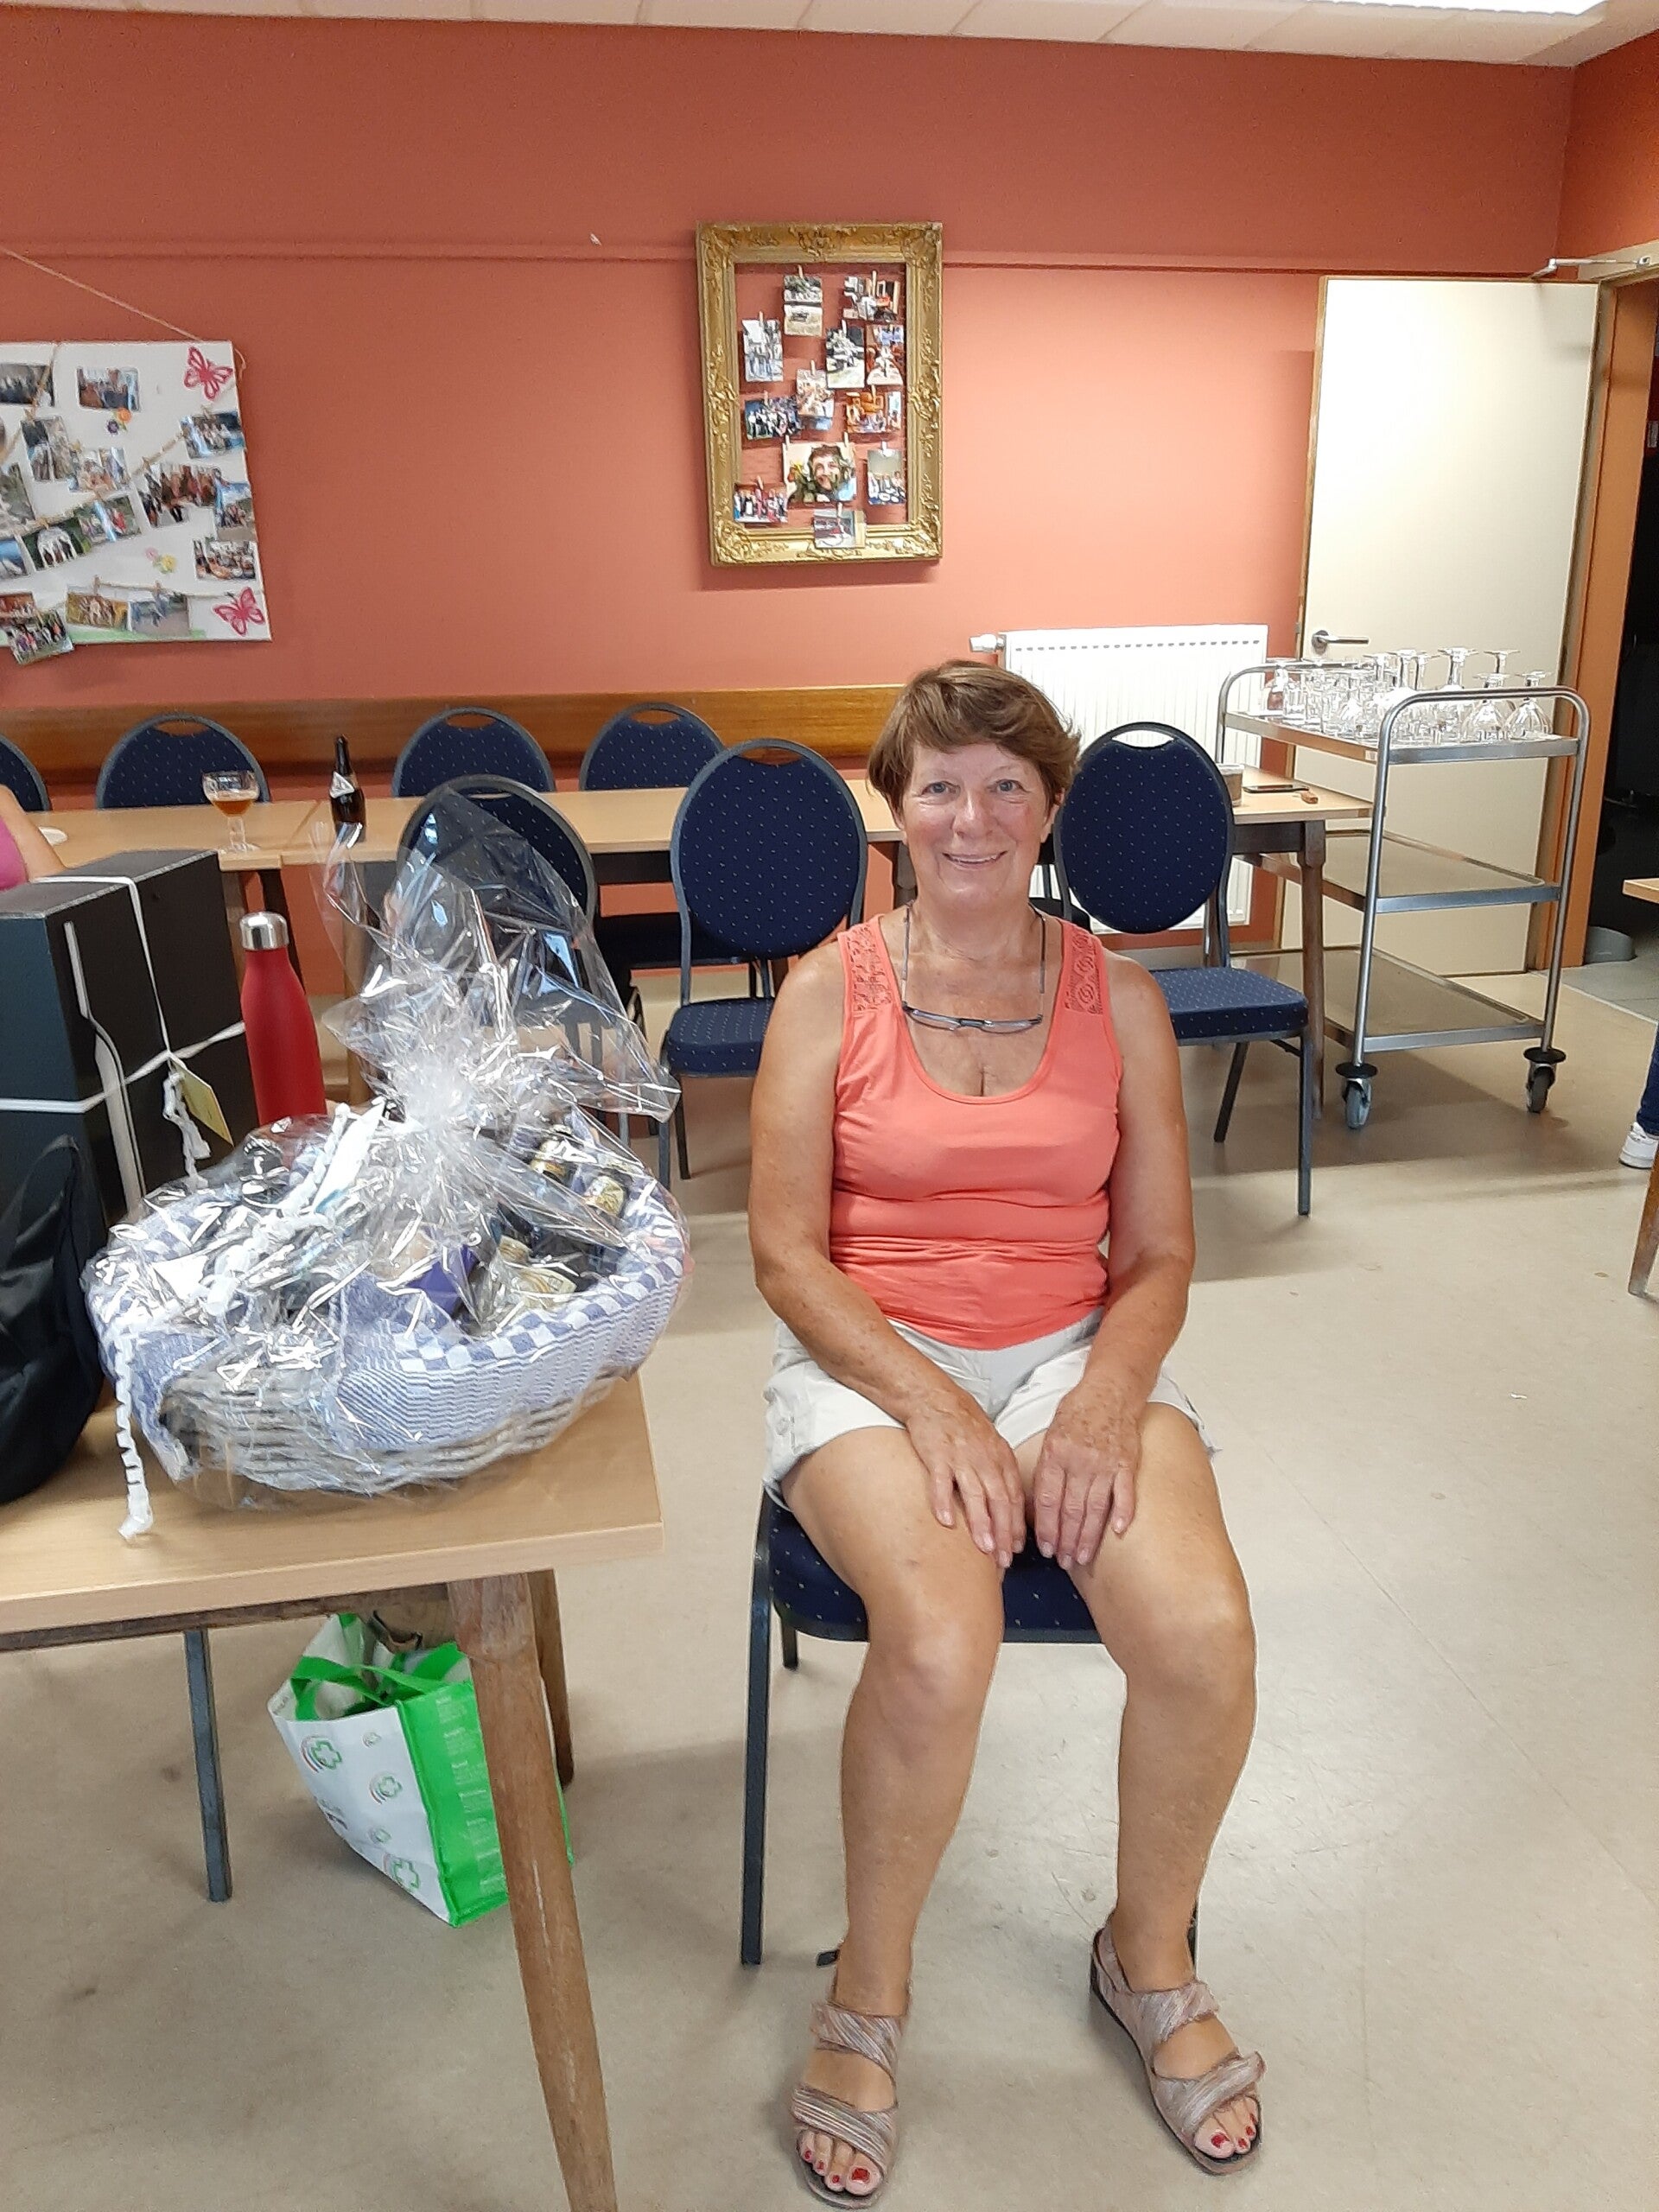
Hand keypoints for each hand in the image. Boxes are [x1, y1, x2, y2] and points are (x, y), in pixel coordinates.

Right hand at [905, 1391, 1024, 1568]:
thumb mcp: (991, 1446)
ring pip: (975, 1494)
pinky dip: (943, 1502)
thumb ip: (1000, 1474)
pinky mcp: (937, 1455)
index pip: (1013, 1497)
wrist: (935, 1398)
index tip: (1015, 1549)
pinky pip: (941, 1482)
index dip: (1016, 1525)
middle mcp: (985, 1460)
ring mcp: (961, 1458)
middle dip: (1004, 1533)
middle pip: (999, 1500)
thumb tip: (1008, 1506)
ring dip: (981, 1523)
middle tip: (1004, 1559)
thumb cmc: (963, 1425)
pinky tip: (945, 1522)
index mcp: (1001, 1459)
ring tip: (985, 1548)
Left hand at [1030, 1383, 1142, 1569]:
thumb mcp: (1051, 1436)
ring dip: (1088, 1536)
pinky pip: (1125, 1493)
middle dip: (1065, 1539)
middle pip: (1071, 1509)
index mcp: (1056, 1453)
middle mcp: (1079, 1460)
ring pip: (1095, 1507)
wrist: (1110, 1390)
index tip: (1045, 1548)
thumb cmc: (1078, 1413)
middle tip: (1063, 1561)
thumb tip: (1036, 1505)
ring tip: (1082, 1557)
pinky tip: (1118, 1533)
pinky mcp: (1127, 1463)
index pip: (1047, 1499)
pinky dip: (1123, 1513)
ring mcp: (1105, 1463)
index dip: (1046, 1527)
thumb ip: (1047, 1469)